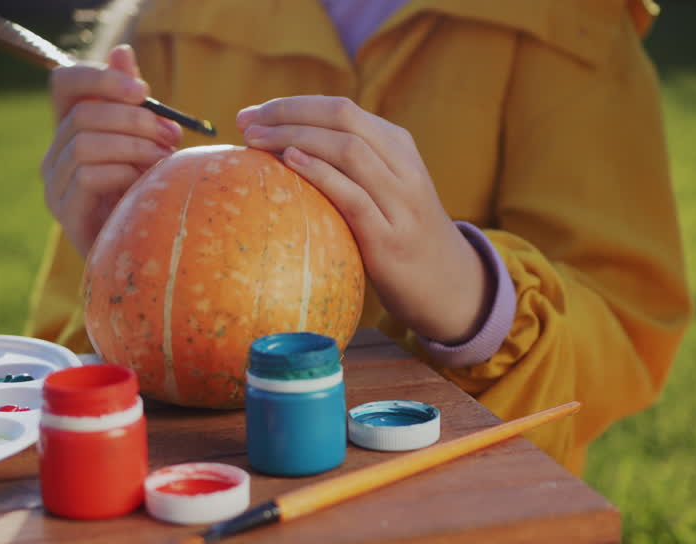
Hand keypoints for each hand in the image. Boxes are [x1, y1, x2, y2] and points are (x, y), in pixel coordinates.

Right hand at [41, 45, 182, 256]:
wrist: (147, 257)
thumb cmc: (149, 196)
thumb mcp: (147, 143)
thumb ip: (133, 103)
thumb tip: (122, 52)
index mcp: (70, 131)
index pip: (64, 84)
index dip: (99, 78)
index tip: (143, 91)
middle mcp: (54, 156)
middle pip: (83, 115)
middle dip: (135, 120)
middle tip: (171, 135)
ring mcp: (55, 186)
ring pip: (86, 144)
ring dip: (134, 147)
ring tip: (162, 163)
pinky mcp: (67, 213)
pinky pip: (88, 176)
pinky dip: (122, 173)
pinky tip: (143, 185)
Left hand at [237, 96, 489, 344]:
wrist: (450, 286)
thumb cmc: (403, 236)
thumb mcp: (387, 189)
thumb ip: (351, 166)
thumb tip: (282, 148)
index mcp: (399, 147)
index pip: (341, 108)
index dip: (292, 104)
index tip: (251, 114)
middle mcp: (404, 167)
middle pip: (343, 117)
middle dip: (288, 113)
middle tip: (245, 123)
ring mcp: (401, 202)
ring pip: (348, 150)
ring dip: (295, 138)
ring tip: (257, 142)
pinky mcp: (390, 239)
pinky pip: (353, 196)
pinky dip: (320, 174)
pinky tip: (290, 163)